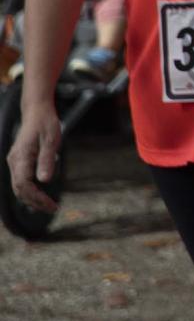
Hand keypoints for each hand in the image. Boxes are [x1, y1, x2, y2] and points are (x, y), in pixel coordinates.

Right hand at [6, 100, 61, 214]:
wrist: (37, 111)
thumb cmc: (46, 124)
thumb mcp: (52, 140)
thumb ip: (47, 160)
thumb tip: (45, 180)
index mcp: (21, 157)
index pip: (24, 185)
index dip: (36, 198)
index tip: (51, 204)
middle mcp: (14, 161)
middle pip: (19, 189)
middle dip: (34, 202)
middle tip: (52, 208)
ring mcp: (14, 161)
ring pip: (18, 186)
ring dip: (32, 198)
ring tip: (48, 205)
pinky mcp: (18, 161)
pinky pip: (21, 180)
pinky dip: (30, 190)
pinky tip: (41, 195)